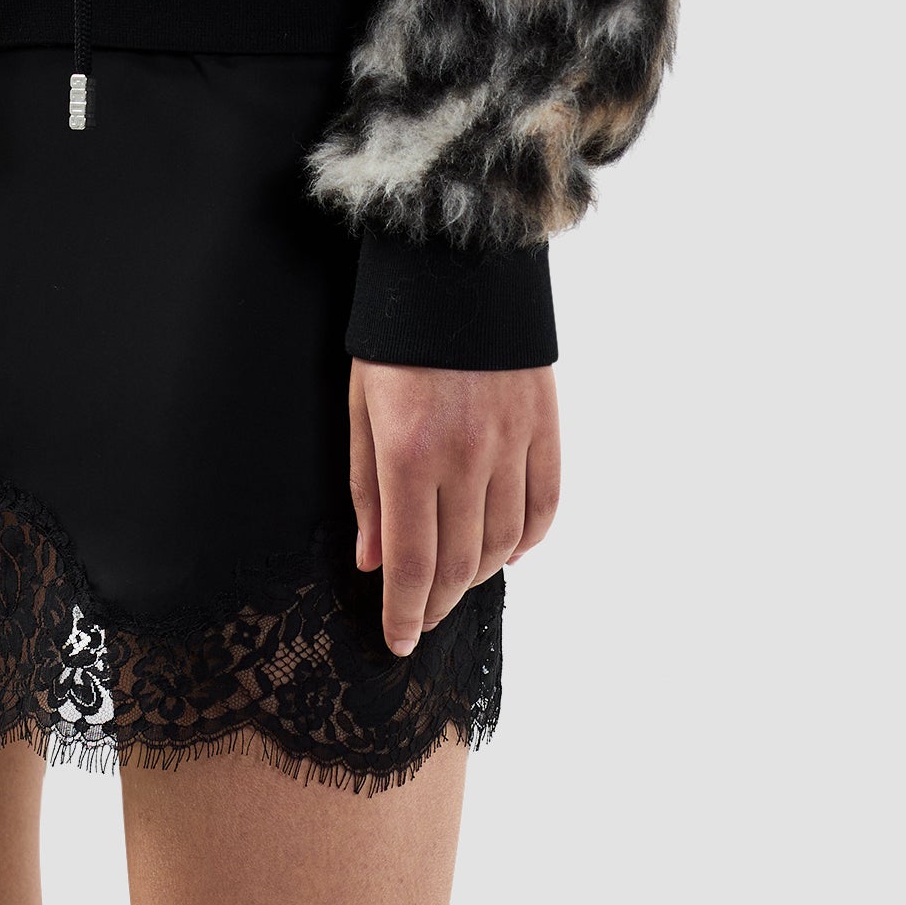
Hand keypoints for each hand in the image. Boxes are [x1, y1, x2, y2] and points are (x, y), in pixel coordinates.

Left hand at [348, 356, 560, 656]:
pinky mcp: (545, 426)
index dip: (403, 613)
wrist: (456, 263)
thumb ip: (366, 488)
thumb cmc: (395, 334)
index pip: (411, 563)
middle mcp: (466, 456)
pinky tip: (506, 550)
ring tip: (454, 582)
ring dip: (477, 575)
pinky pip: (545, 506)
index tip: (396, 641)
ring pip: (502, 544)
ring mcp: (512, 442)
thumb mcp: (360, 405)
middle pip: (457, 564)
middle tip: (418, 616)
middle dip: (434, 603)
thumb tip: (371, 562)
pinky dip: (527, 540)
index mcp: (410, 452)